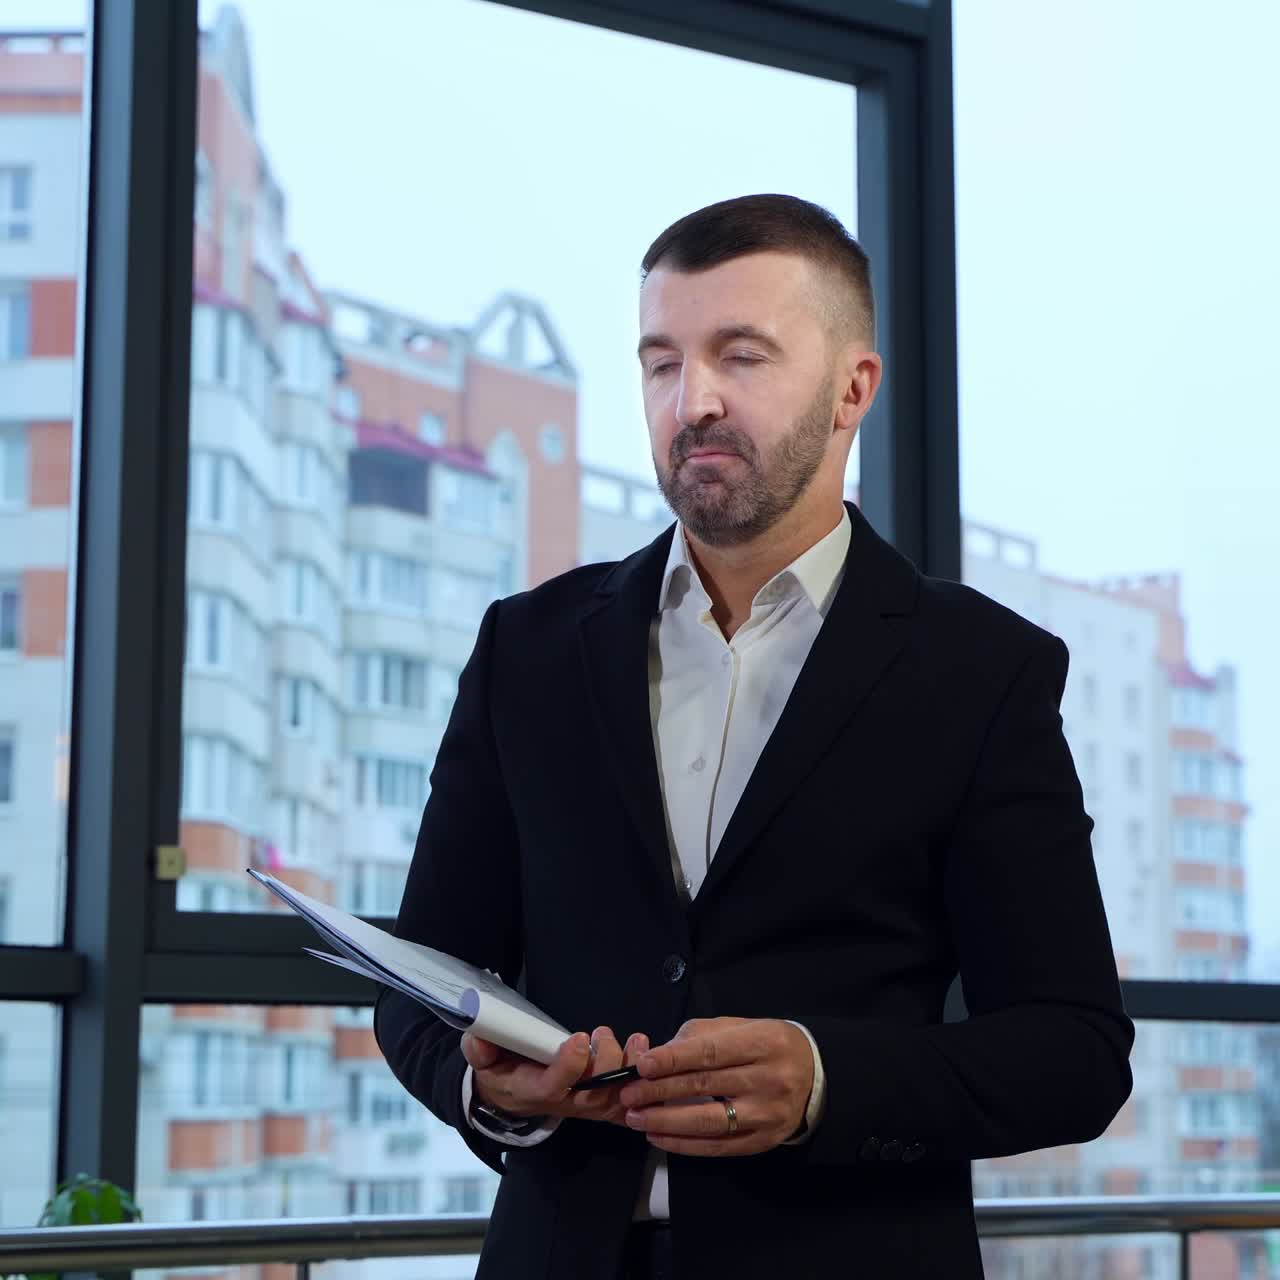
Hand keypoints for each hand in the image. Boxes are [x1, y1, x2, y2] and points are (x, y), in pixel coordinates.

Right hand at [463, 1026, 649, 1126]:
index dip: (567, 1067)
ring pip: (614, 1099)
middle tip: (601, 1033)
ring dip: (630, 1071)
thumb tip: (479, 1036)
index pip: (552, 1086)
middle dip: (604, 1064)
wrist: (511, 1092)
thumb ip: (480, 1048)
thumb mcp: (482, 1059)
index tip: (576, 1040)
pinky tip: (649, 1060)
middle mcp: (563, 1102)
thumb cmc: (501, 1070)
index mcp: (532, 1090)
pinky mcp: (600, 1102)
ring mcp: (585, 1104)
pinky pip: (626, 1102)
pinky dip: (642, 1086)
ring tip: (637, 1042)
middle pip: (591, 1094)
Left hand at [618, 1017, 813, 1156]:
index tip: (642, 1065)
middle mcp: (768, 1080)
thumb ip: (702, 1035)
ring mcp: (767, 1115)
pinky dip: (685, 1145)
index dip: (674, 1059)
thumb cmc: (769, 1045)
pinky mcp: (763, 1142)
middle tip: (627, 1094)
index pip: (711, 1052)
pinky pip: (718, 1147)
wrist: (816, 1075)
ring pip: (709, 1122)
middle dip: (660, 1091)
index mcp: (763, 1043)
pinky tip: (659, 1137)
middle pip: (706, 1086)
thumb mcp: (742, 1026)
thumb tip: (660, 1055)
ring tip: (635, 1118)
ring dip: (666, 1121)